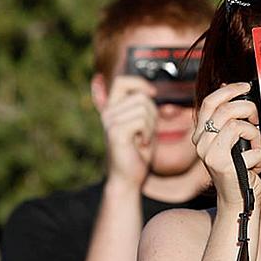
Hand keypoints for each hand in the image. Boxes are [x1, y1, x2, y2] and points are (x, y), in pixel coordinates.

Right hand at [100, 75, 158, 190]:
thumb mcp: (143, 126)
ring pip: (143, 108)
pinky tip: (141, 144)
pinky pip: (141, 121)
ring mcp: (110, 121)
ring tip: (142, 140)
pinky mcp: (116, 132)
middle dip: (152, 113)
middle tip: (147, 132)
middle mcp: (108, 113)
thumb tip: (150, 91)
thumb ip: (143, 108)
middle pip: (140, 96)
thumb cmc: (137, 154)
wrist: (127, 179)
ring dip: (150, 126)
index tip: (152, 93)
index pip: (122, 81)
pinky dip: (147, 133)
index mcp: (112, 109)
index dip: (139, 83)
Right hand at [192, 82, 260, 208]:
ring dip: (255, 135)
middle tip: (257, 120)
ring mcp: (209, 154)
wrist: (238, 201)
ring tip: (256, 147)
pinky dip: (259, 156)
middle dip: (248, 109)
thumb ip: (230, 120)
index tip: (245, 86)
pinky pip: (250, 148)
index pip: (209, 102)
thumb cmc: (239, 170)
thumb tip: (234, 92)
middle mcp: (201, 142)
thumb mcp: (232, 142)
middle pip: (226, 110)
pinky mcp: (222, 164)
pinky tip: (255, 166)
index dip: (228, 90)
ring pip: (238, 126)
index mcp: (201, 134)